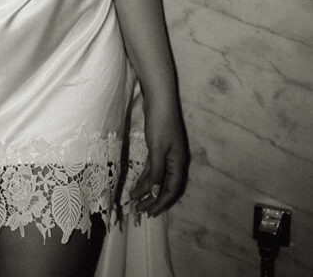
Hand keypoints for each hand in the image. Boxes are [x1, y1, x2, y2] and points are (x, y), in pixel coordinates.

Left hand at [131, 100, 187, 217]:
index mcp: (178, 163)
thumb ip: (156, 172)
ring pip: (157, 177)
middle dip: (152, 200)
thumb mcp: (157, 149)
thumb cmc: (160, 123)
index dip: (160, 203)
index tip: (149, 213)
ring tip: (134, 201)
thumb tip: (154, 193)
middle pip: (165, 186)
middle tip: (139, 211)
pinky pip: (153, 168)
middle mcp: (175, 161)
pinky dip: (145, 177)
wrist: (159, 99)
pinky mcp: (159, 147)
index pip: (171, 190)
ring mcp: (167, 154)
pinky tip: (137, 184)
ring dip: (147, 189)